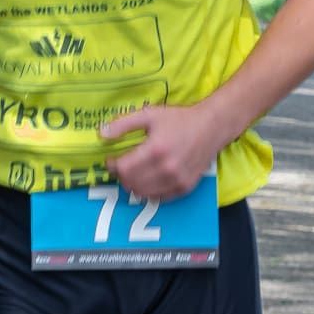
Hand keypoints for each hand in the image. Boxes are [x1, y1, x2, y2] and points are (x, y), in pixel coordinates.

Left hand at [98, 102, 218, 201]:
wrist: (211, 128)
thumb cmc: (179, 120)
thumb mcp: (149, 115)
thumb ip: (123, 124)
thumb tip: (101, 134)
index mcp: (155, 150)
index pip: (123, 168)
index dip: (112, 165)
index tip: (112, 159)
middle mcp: (166, 169)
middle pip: (130, 183)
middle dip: (121, 176)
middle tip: (122, 166)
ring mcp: (176, 181)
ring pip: (142, 193)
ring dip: (133, 185)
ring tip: (135, 172)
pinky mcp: (185, 188)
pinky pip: (158, 198)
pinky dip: (149, 191)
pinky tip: (149, 179)